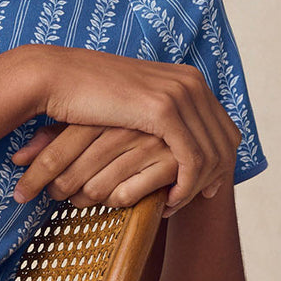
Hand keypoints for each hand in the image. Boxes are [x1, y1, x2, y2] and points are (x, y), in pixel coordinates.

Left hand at [11, 123, 183, 214]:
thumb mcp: (85, 123)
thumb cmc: (119, 122)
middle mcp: (122, 127)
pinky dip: (118, 204)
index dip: (34, 177)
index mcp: (99, 114)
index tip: (19, 195)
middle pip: (72, 175)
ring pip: (97, 189)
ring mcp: (147, 143)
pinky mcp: (171, 161)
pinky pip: (127, 195)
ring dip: (85, 202)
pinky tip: (116, 202)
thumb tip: (15, 159)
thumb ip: (51, 138)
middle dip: (58, 193)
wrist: (177, 117)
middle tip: (56, 200)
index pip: (55, 152)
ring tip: (80, 203)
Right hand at [29, 46, 240, 212]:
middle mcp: (190, 82)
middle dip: (215, 176)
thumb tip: (168, 137)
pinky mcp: (163, 111)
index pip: (222, 126)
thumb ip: (155, 114)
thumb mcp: (131, 103)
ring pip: (211, 154)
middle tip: (195, 200)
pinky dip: (184, 185)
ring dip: (196, 186)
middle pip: (225, 140)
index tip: (206, 186)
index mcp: (186, 78)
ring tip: (174, 204)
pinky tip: (168, 200)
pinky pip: (191, 158)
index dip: (220, 159)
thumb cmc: (83, 94)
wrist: (55, 77)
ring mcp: (179, 94)